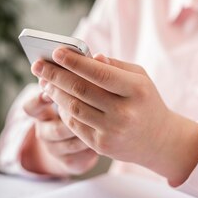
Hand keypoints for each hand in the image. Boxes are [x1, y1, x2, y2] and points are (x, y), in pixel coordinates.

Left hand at [31, 49, 197, 185]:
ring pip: (74, 108)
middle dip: (56, 76)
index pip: (100, 74)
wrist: (159, 140)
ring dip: (55, 93)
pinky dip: (63, 110)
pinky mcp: (101, 145)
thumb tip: (88, 56)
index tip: (56, 52)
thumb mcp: (139, 78)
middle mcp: (124, 112)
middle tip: (38, 66)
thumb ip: (114, 66)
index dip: (75, 62)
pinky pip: (75, 124)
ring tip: (44, 81)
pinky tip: (57, 99)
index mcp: (136, 90)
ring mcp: (112, 131)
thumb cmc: (145, 101)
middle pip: (81, 91)